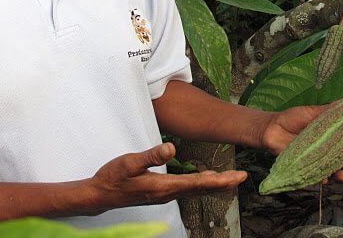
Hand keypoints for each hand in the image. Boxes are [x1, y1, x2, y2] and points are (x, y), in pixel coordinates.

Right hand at [87, 143, 246, 211]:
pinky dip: (201, 185)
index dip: (219, 180)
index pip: (198, 183)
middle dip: (223, 184)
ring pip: (195, 190)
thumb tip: (172, 148)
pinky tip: (205, 181)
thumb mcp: (129, 163)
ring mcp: (164, 195)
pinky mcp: (160, 192)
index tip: (237, 177)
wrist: (100, 195)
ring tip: (230, 179)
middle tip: (242, 178)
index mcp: (163, 187)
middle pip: (201, 189)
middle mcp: (167, 194)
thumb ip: (150, 155)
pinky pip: (187, 189)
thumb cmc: (112, 178)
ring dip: (214, 185)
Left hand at [259, 104, 342, 182]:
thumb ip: (328, 110)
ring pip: (332, 169)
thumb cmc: (292, 118)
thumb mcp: (311, 112)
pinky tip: (326, 179)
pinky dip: (321, 178)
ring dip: (341, 174)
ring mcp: (316, 159)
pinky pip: (315, 175)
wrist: (271, 127)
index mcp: (330, 136)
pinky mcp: (304, 167)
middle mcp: (325, 149)